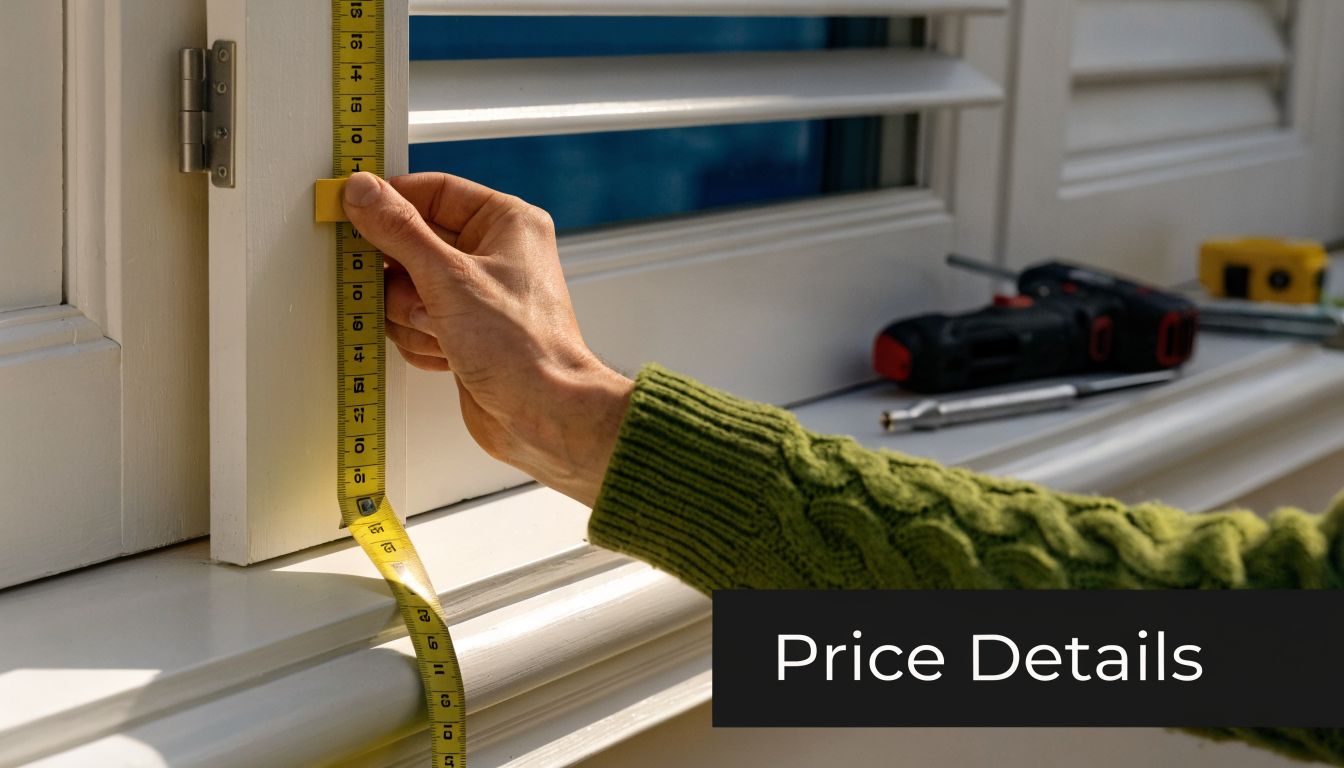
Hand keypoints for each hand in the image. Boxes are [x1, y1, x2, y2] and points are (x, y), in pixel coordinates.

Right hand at [341, 171, 632, 506]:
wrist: (543, 414)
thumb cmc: (524, 347)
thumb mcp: (449, 278)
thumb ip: (399, 232)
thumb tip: (365, 193)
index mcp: (506, 222)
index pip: (433, 191)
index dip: (391, 202)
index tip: (353, 210)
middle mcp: (494, 255)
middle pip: (412, 244)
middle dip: (405, 279)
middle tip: (413, 294)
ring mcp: (477, 296)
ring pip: (406, 289)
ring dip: (413, 316)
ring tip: (444, 332)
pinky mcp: (464, 333)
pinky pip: (415, 323)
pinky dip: (422, 341)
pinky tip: (448, 354)